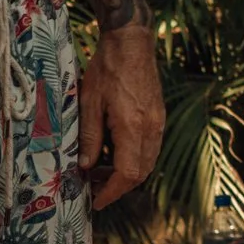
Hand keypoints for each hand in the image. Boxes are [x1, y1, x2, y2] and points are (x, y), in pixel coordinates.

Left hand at [77, 24, 165, 209]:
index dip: (111, 192)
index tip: (95, 201)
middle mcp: (151, 128)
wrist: (132, 41)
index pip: (128, 174)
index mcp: (133, 127)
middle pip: (141, 172)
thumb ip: (89, 137)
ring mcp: (158, 121)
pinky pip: (150, 147)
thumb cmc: (107, 68)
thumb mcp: (89, 102)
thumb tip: (85, 166)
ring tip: (101, 170)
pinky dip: (135, 158)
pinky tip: (115, 152)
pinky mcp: (159, 115)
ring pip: (148, 161)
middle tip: (93, 187)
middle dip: (118, 186)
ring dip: (127, 173)